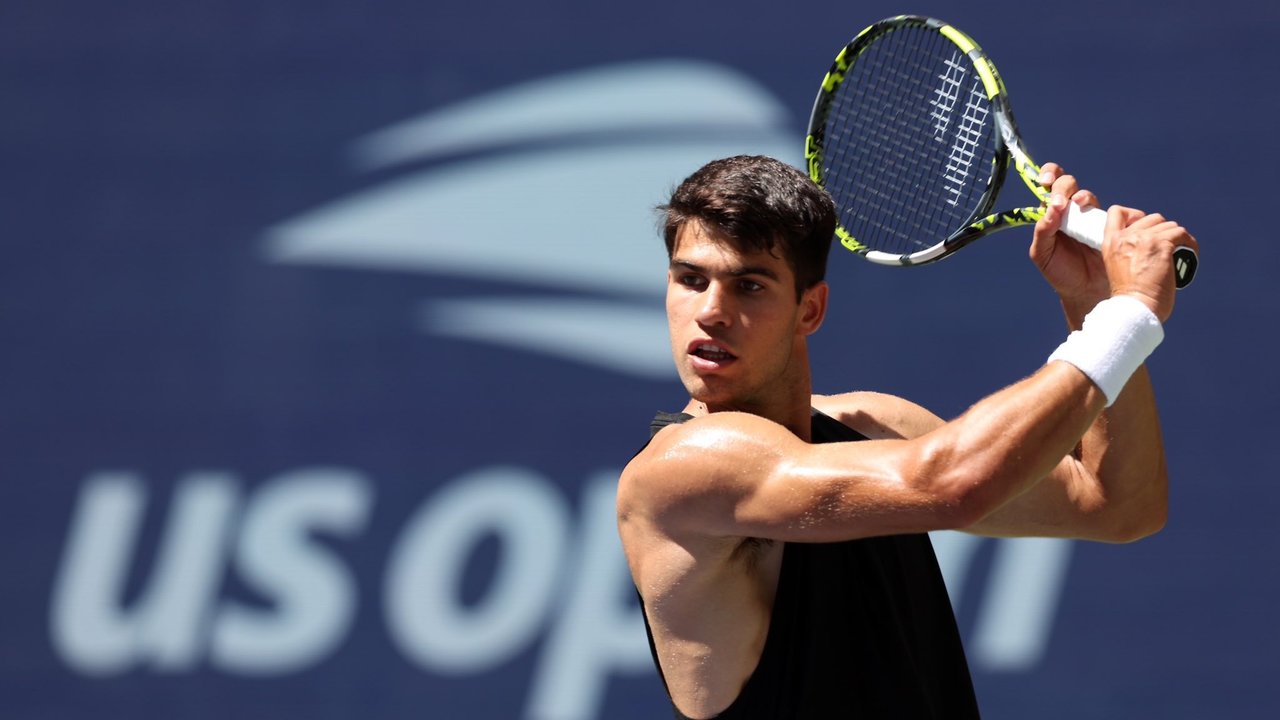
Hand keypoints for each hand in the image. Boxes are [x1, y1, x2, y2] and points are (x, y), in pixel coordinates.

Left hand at [1029, 163, 1108, 314]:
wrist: (1085, 291)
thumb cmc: (1060, 272)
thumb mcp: (1042, 253)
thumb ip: (1043, 230)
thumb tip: (1052, 208)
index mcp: (1051, 214)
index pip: (1049, 185)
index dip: (1049, 176)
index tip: (1046, 182)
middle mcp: (1070, 212)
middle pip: (1068, 184)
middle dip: (1064, 186)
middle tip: (1062, 202)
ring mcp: (1090, 217)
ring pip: (1088, 195)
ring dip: (1083, 197)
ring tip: (1081, 206)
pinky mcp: (1110, 226)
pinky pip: (1114, 211)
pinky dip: (1110, 212)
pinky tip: (1105, 222)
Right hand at [1099, 206, 1197, 322]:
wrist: (1134, 309)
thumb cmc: (1129, 298)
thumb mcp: (1117, 268)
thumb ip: (1127, 251)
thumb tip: (1151, 242)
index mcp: (1110, 243)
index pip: (1117, 212)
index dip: (1134, 215)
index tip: (1145, 230)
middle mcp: (1126, 237)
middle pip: (1151, 218)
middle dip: (1162, 231)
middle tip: (1167, 249)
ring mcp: (1144, 239)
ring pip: (1169, 226)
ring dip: (1177, 238)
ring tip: (1180, 254)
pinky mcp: (1162, 245)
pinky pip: (1182, 234)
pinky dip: (1190, 244)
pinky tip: (1190, 255)